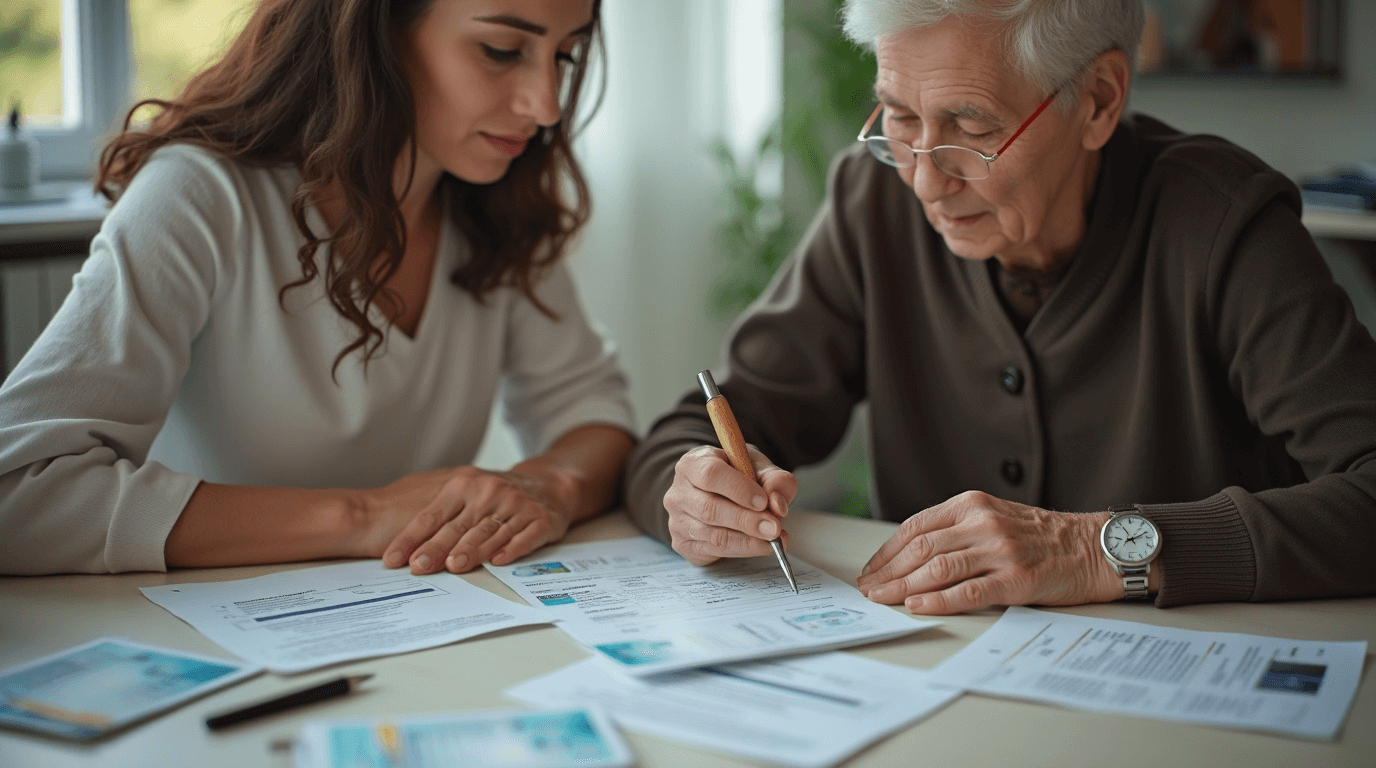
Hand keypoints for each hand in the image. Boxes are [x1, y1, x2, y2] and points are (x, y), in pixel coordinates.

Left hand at [366, 466, 576, 574]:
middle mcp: (490, 492)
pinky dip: (511, 549)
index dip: (411, 538)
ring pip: (489, 532)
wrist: (547, 484)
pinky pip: (524, 537)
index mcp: (464, 484)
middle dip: (436, 548)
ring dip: (472, 550)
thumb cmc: (496, 495)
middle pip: (458, 526)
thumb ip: (439, 515)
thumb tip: (401, 545)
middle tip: (418, 566)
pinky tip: (498, 560)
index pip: (432, 516)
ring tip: (454, 566)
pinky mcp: (541, 520)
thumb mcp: (465, 493)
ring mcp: (517, 506)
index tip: (393, 559)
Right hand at [662, 444, 796, 564]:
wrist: (714, 495)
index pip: (710, 474)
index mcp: (693, 463)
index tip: (763, 501)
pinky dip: (742, 550)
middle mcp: (679, 492)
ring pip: (714, 535)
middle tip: (775, 528)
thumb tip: (778, 504)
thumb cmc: (736, 476)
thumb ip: (774, 479)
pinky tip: (761, 546)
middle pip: (710, 509)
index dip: (738, 489)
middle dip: (747, 521)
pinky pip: (714, 551)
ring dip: (748, 540)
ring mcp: (677, 520)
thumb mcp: (757, 468)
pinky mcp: (682, 543)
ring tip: (774, 540)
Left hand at [856, 491, 1119, 613]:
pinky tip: (917, 606)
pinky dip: (938, 600)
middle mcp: (982, 523)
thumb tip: (910, 556)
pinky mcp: (1016, 579)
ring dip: (903, 587)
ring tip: (883, 600)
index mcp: (972, 504)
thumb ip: (957, 529)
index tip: (871, 570)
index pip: (916, 527)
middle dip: (888, 572)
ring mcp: (1000, 550)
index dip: (887, 551)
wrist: (1092, 547)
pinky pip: (968, 591)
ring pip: (938, 568)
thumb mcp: (994, 517)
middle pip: (920, 549)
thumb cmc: (1041, 537)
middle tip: (869, 590)